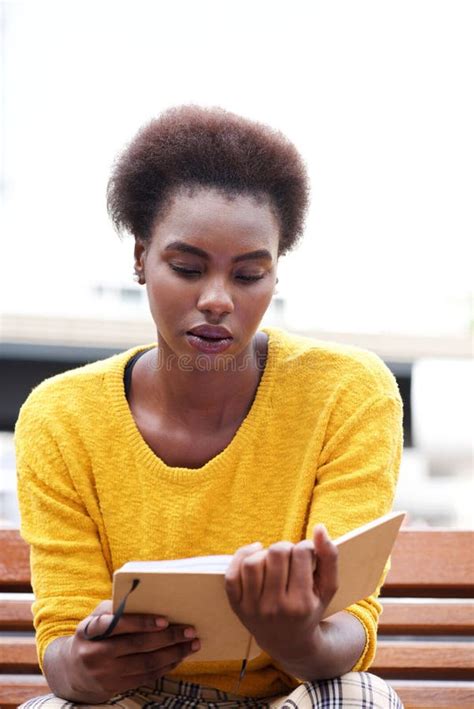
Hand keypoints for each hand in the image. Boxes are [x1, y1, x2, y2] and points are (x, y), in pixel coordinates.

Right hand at [63, 600, 199, 702]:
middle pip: (137, 646)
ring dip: (172, 654)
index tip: (165, 620)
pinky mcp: (114, 687)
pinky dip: (165, 667)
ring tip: (191, 645)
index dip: (141, 622)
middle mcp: (95, 654)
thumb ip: (115, 608)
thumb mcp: (95, 617)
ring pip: (145, 664)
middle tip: (189, 630)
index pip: (116, 624)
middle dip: (168, 638)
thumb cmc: (93, 634)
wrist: (72, 670)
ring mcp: (105, 674)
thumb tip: (146, 596)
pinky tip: (178, 658)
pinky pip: (145, 678)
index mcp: (89, 630)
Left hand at [224, 526, 337, 664]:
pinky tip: (255, 553)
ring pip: (254, 561)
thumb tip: (319, 528)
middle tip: (290, 557)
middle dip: (286, 548)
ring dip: (265, 553)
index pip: (301, 553)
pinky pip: (232, 573)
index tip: (307, 556)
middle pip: (277, 553)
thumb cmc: (310, 609)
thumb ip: (329, 557)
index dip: (306, 547)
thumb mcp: (328, 588)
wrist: (288, 642)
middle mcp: (275, 608)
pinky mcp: (236, 606)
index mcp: (301, 604)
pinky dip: (242, 556)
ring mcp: (253, 608)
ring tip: (273, 560)